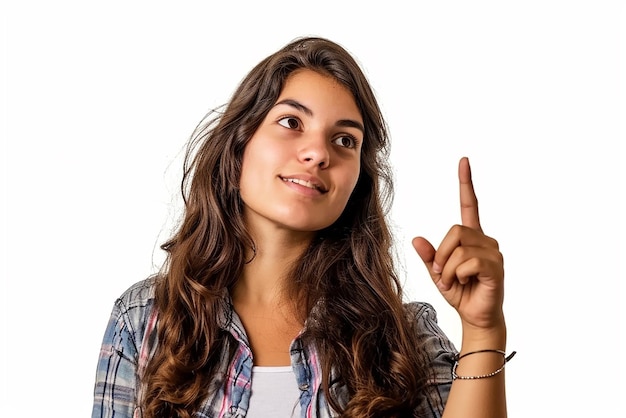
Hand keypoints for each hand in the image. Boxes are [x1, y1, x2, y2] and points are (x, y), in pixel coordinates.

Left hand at [412, 157, 504, 330]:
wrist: (475, 315)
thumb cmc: (460, 292)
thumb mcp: (437, 273)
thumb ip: (429, 256)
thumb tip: (415, 239)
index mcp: (471, 237)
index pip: (469, 204)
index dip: (466, 183)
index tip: (464, 161)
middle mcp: (484, 240)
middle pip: (454, 231)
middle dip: (442, 255)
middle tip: (443, 274)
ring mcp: (492, 252)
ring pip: (458, 249)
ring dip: (448, 269)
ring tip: (455, 282)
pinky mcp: (495, 267)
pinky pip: (467, 262)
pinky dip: (457, 275)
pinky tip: (465, 283)